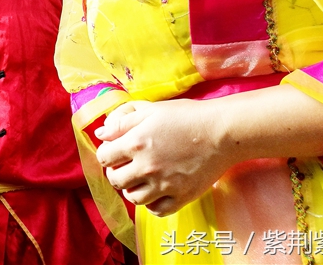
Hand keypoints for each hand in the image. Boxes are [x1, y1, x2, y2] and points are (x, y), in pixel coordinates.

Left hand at [95, 99, 232, 216]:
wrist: (221, 132)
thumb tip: (101, 133)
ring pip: (133, 198)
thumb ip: (122, 121)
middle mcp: (146, 166)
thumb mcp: (150, 110)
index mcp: (136, 142)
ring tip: (140, 179)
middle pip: (115, 180)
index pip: (103, 157)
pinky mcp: (182, 196)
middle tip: (125, 166)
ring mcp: (164, 184)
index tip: (114, 152)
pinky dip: (151, 204)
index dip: (106, 154)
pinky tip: (155, 191)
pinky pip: (156, 210)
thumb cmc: (186, 116)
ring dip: (132, 189)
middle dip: (116, 172)